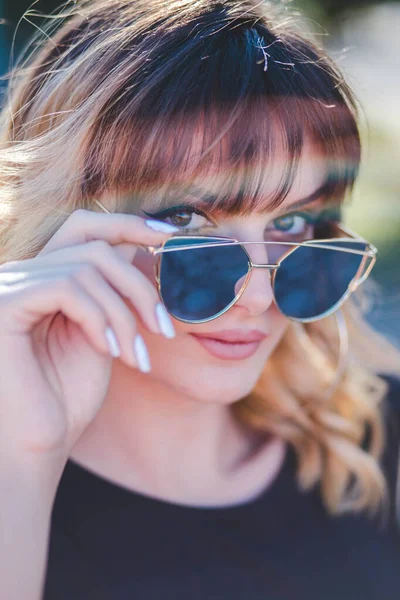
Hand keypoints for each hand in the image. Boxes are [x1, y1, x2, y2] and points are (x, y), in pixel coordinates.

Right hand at [0, 208, 177, 465]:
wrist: (38, 444)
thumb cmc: (69, 395)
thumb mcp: (104, 333)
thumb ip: (114, 290)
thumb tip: (139, 249)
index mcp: (44, 277)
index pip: (83, 227)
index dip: (127, 224)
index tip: (170, 238)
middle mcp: (22, 274)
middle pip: (92, 241)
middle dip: (139, 282)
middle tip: (164, 327)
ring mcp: (9, 286)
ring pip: (87, 266)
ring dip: (125, 313)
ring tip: (135, 355)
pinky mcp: (3, 305)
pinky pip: (66, 287)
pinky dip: (99, 317)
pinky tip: (108, 350)